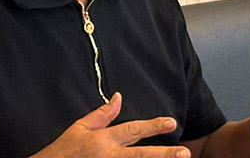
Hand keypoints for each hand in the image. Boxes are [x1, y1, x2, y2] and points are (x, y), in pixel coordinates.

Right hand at [32, 92, 190, 157]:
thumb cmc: (64, 150)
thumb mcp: (80, 128)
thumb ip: (102, 114)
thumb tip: (119, 97)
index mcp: (104, 140)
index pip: (133, 130)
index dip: (153, 126)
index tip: (171, 123)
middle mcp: (110, 157)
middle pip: (142, 155)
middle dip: (165, 154)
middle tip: (185, 153)